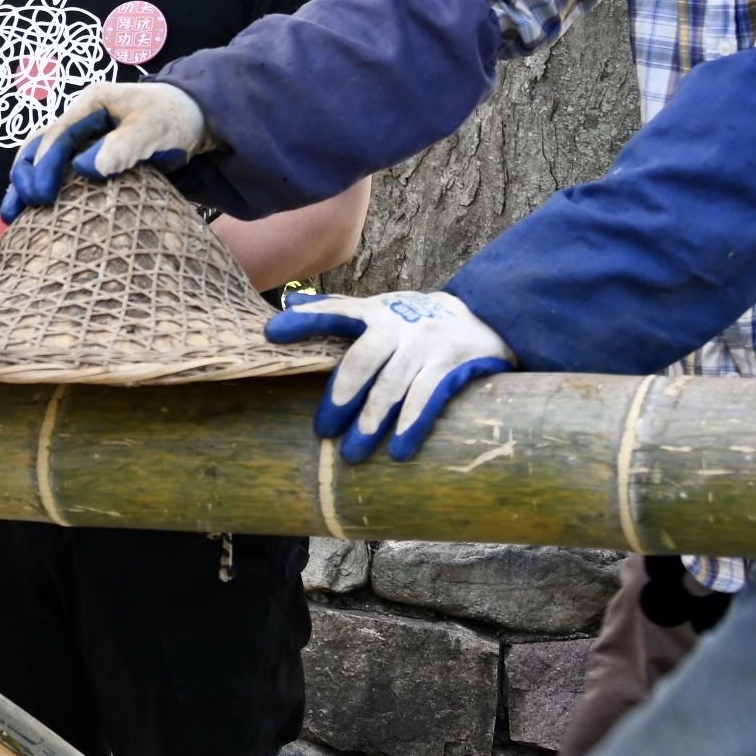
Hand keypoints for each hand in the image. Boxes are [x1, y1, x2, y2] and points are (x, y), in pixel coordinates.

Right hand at [3, 80, 211, 218]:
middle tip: (18, 212)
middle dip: (23, 178)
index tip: (39, 196)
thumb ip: (122, 146)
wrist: (195, 117)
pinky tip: (31, 213)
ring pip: (40, 159)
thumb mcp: (152, 129)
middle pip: (38, 146)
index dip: (42, 166)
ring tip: (10, 216)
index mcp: (91, 104)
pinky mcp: (88, 154)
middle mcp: (79, 118)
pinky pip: (58, 170)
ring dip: (24, 185)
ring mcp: (81, 136)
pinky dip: (43, 188)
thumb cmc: (173, 118)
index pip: (56, 135)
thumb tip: (85, 168)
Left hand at [267, 290, 514, 461]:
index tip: (271, 333)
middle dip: (341, 395)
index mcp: (373, 313)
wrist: (483, 317)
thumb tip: (290, 302)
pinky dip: (412, 424)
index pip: (333, 312)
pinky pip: (428, 397)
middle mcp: (397, 325)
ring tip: (353, 453)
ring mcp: (425, 345)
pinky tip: (398, 450)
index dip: (304, 321)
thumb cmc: (415, 321)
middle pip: (363, 358)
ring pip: (393, 384)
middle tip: (322, 430)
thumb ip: (338, 310)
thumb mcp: (379, 309)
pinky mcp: (451, 365)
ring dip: (372, 419)